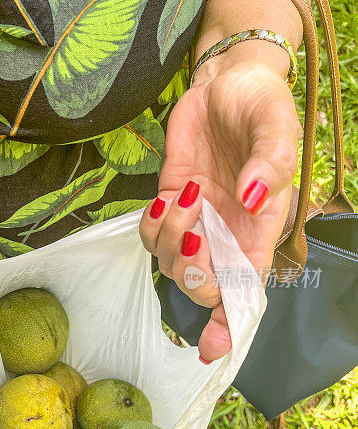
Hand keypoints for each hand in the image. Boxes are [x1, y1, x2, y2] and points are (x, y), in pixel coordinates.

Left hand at [139, 59, 301, 362]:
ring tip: (184, 196)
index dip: (232, 322)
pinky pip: (151, 235)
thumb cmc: (261, 104)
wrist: (227, 81)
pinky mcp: (170, 202)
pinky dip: (151, 226)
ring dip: (169, 241)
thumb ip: (270, 164)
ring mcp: (197, 220)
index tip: (214, 347)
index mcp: (260, 228)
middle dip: (193, 273)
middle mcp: (228, 233)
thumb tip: (251, 199)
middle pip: (205, 285)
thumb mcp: (277, 126)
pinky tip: (164, 200)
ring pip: (172, 264)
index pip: (248, 287)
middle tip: (193, 233)